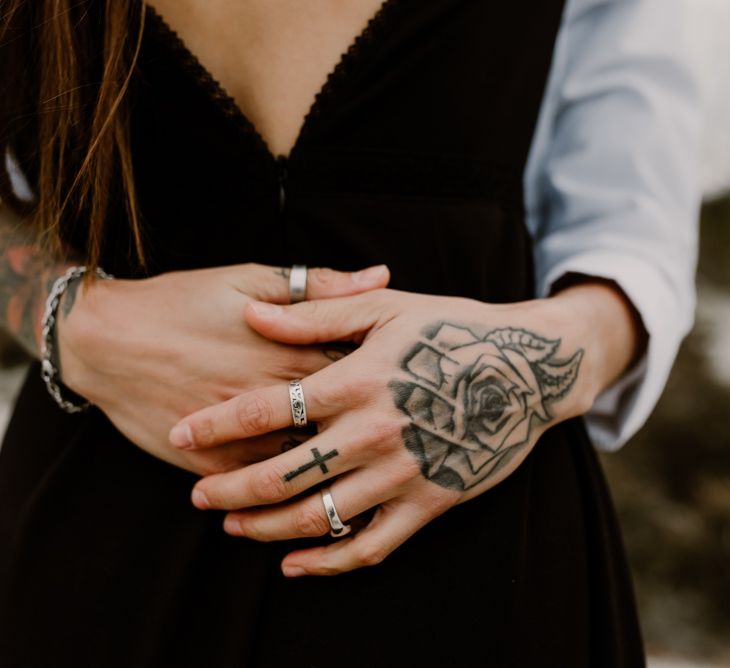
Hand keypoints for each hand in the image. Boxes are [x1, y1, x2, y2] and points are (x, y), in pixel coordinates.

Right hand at [58, 263, 388, 474]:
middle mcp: (274, 400)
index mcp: (292, 351)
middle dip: (379, 434)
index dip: (395, 383)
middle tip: (407, 440)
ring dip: (344, 473)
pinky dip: (297, 495)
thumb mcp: (252, 278)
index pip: (363, 373)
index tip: (420, 392)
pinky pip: (266, 489)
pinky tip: (324, 498)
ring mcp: (243, 438)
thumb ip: (320, 284)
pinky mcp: (214, 463)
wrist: (106, 340)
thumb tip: (381, 276)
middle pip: (344, 425)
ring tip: (375, 474)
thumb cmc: (182, 302)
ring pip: (310, 467)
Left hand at [173, 284, 635, 573]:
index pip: (265, 410)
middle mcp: (373, 433)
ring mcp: (402, 474)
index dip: (214, 425)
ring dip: (267, 528)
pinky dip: (329, 561)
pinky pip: (371, 546)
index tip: (179, 435)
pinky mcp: (430, 503)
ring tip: (232, 526)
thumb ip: (316, 316)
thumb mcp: (387, 309)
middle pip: (282, 475)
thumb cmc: (454, 331)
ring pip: (319, 517)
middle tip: (196, 495)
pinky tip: (295, 565)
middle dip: (229, 490)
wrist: (529, 369)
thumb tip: (253, 316)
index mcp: (357, 381)